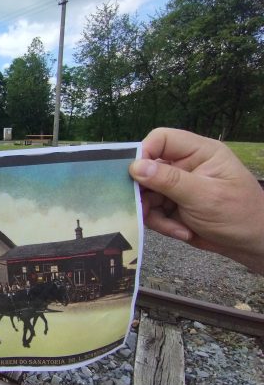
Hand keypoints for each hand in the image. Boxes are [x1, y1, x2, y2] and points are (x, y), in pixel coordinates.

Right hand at [129, 127, 263, 273]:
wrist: (251, 245)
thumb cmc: (238, 214)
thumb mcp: (204, 196)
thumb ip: (168, 180)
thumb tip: (135, 166)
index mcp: (199, 152)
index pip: (162, 139)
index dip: (144, 152)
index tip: (132, 174)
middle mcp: (185, 165)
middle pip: (147, 168)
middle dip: (144, 191)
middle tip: (142, 208)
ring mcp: (177, 187)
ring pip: (146, 193)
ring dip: (153, 213)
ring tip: (172, 227)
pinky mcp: (172, 206)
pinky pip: (152, 211)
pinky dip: (162, 223)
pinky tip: (181, 232)